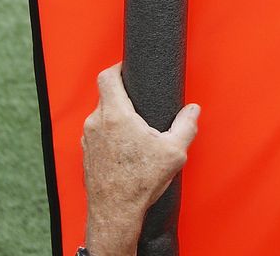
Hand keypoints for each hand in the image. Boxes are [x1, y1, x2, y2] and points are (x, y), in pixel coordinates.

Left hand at [82, 64, 200, 255]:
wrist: (115, 212)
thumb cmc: (140, 182)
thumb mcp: (174, 152)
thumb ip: (186, 126)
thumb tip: (193, 111)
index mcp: (116, 115)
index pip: (107, 77)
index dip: (117, 68)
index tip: (127, 68)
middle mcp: (97, 123)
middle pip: (106, 95)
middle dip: (123, 96)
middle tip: (140, 104)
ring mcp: (88, 139)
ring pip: (101, 116)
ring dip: (116, 117)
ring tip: (136, 129)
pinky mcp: (86, 153)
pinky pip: (97, 133)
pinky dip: (109, 134)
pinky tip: (125, 148)